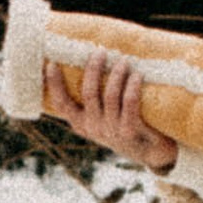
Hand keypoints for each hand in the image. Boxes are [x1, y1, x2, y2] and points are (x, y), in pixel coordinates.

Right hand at [46, 47, 175, 172]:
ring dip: (117, 74)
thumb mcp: (103, 115)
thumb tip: (89, 58)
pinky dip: (132, 86)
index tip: (52, 64)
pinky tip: (137, 75)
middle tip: (101, 51)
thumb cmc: (123, 124)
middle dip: (93, 69)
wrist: (150, 151)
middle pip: (88, 93)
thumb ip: (94, 97)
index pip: (61, 104)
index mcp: (80, 123)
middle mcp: (93, 127)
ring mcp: (111, 131)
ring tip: (124, 61)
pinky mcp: (130, 131)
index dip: (54, 85)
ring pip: (110, 96)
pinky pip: (129, 103)